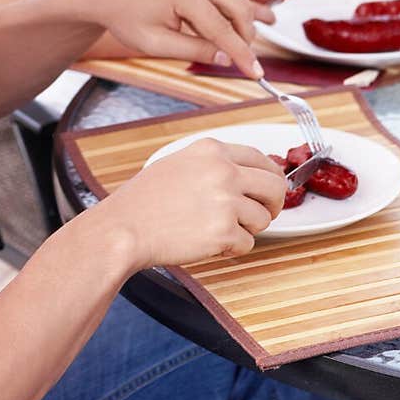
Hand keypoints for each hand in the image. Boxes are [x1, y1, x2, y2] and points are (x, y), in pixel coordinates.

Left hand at [80, 0, 263, 78]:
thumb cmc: (124, 17)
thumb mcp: (156, 43)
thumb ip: (194, 50)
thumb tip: (227, 58)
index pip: (223, 29)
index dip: (243, 54)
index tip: (256, 73)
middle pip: (238, 8)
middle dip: (246, 37)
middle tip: (244, 61)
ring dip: (238, 24)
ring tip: (233, 47)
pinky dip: (226, 12)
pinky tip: (221, 30)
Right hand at [105, 140, 285, 267]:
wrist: (124, 228)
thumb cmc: (143, 201)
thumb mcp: (177, 163)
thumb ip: (212, 164)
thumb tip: (246, 176)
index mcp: (211, 150)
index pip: (261, 158)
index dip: (270, 177)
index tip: (269, 190)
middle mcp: (223, 171)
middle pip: (275, 186)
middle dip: (272, 204)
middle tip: (262, 215)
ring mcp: (226, 201)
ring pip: (263, 219)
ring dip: (246, 230)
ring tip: (217, 231)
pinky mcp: (224, 232)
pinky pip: (247, 244)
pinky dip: (231, 249)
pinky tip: (207, 243)